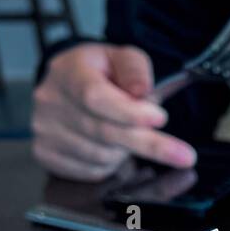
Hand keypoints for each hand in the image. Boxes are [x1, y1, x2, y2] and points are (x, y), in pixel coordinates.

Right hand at [31, 44, 196, 180]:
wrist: (67, 85)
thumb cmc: (100, 73)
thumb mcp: (121, 58)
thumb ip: (135, 70)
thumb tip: (143, 93)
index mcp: (68, 72)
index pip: (96, 97)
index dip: (130, 113)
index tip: (160, 119)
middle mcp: (51, 102)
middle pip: (104, 132)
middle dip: (148, 145)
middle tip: (184, 156)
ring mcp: (45, 131)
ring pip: (101, 157)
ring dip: (126, 152)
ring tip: (129, 135)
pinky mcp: (47, 154)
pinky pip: (91, 172)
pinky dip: (111, 166)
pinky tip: (113, 149)